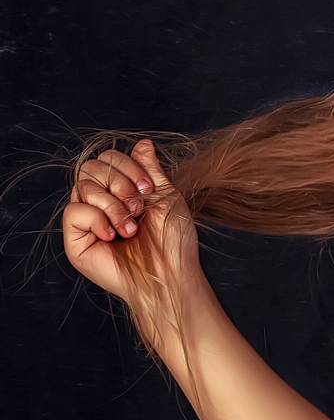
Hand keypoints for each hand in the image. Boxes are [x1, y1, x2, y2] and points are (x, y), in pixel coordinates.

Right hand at [62, 138, 204, 310]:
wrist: (170, 275)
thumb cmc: (173, 242)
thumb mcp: (166, 197)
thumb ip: (150, 170)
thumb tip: (142, 143)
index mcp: (121, 190)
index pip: (107, 158)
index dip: (127, 166)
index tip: (149, 189)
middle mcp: (101, 202)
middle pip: (92, 167)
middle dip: (120, 183)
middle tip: (139, 207)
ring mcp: (87, 220)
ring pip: (83, 186)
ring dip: (113, 204)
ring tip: (131, 227)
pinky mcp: (76, 239)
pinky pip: (74, 211)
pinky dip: (97, 219)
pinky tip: (113, 236)